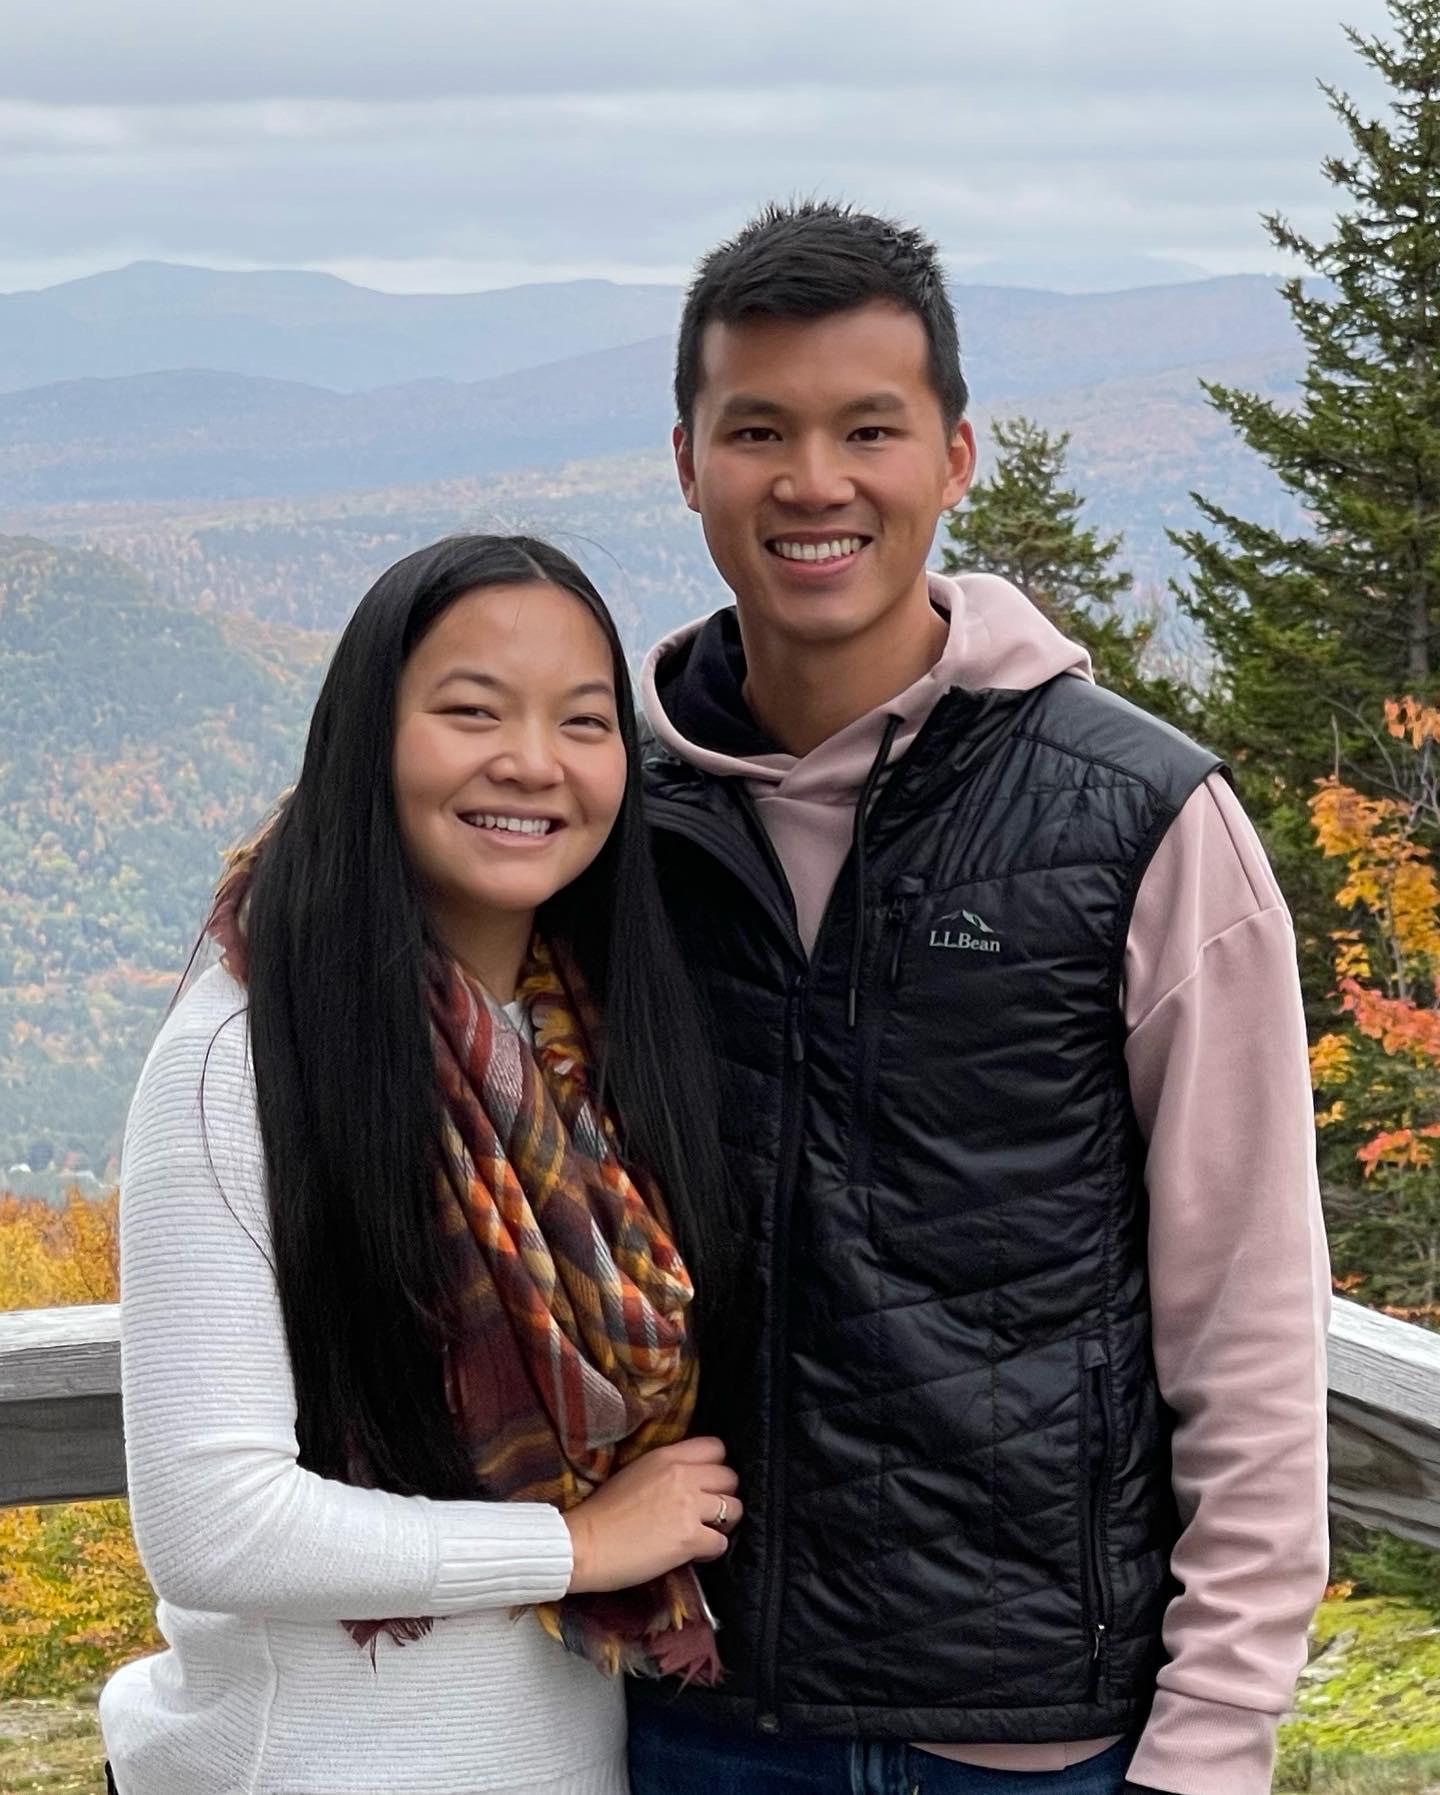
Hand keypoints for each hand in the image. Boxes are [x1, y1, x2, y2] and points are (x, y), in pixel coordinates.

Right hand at [563, 1436, 742, 1593]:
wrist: (583, 1544)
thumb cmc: (601, 1513)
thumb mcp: (634, 1473)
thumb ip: (665, 1470)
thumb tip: (687, 1479)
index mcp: (666, 1456)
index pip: (716, 1447)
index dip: (716, 1466)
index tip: (708, 1482)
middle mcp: (682, 1476)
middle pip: (730, 1477)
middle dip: (724, 1495)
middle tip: (709, 1511)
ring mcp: (688, 1507)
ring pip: (734, 1509)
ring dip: (724, 1523)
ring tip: (705, 1532)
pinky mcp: (689, 1539)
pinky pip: (721, 1543)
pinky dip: (711, 1551)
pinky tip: (695, 1553)